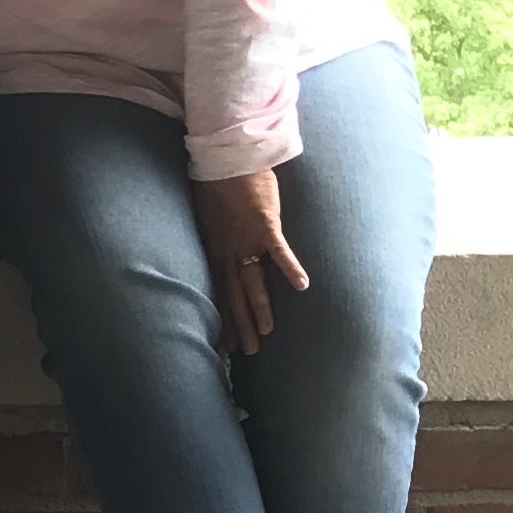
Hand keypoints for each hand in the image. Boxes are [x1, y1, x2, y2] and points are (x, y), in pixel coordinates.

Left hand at [192, 167, 308, 353]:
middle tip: (245, 352)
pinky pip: (279, 251)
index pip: (220, 292)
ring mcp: (247, 240)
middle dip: (240, 325)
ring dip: (260, 307)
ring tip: (266, 332)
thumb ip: (220, 239)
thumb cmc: (217, 185)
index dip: (224, 318)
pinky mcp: (265, 225)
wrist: (225, 160)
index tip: (225, 343)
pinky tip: (302, 286)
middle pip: (235, 295)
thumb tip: (225, 252)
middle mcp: (229, 250)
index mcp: (217, 250)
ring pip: (253, 281)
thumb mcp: (210, 219)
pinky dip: (290, 268)